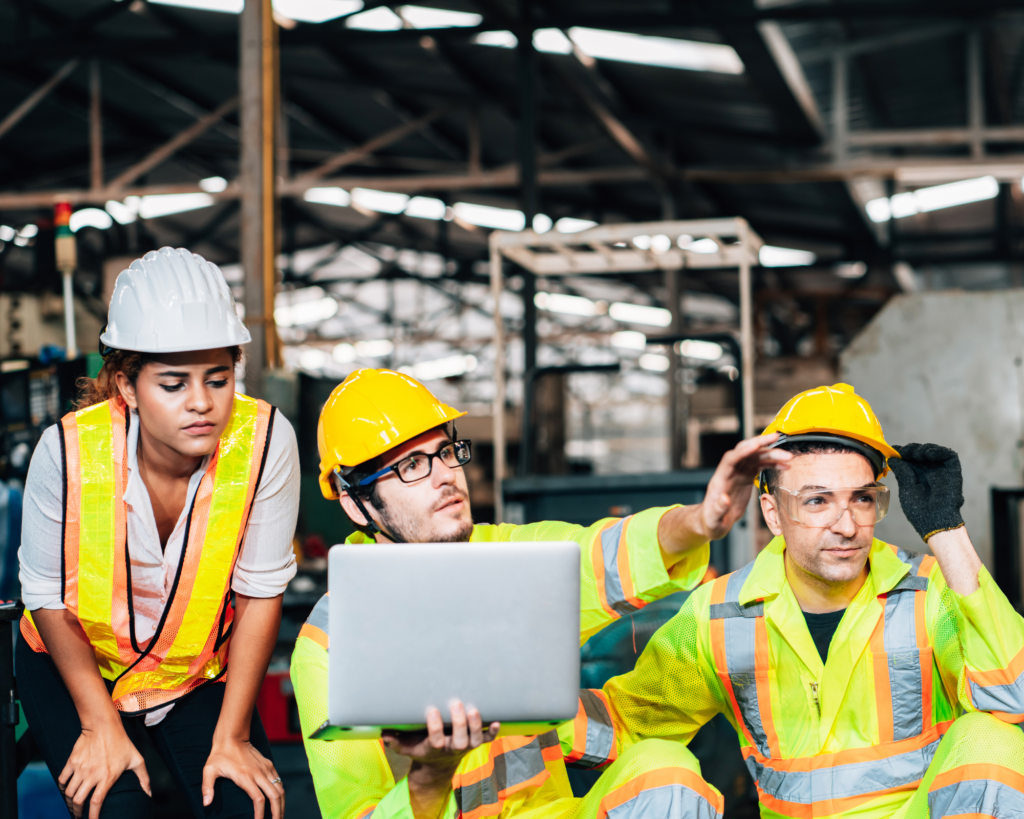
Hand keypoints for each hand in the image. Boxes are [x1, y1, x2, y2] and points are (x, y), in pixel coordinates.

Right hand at [58, 721, 150, 818]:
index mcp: (108, 777)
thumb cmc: (122, 742)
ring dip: (70, 803)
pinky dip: (62, 788)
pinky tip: (67, 790)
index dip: (92, 817)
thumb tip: (149, 794)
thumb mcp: (136, 759)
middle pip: (78, 802)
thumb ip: (144, 778)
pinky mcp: (72, 762)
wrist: (103, 725)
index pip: (96, 803)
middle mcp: (92, 775)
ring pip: (69, 793)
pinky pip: (62, 780)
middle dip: (77, 813)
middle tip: (78, 816)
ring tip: (73, 806)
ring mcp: (80, 768)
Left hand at [202, 738, 284, 818]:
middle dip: (277, 812)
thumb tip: (206, 804)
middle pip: (274, 796)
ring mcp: (265, 768)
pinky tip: (278, 801)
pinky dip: (280, 793)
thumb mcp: (209, 770)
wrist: (232, 736)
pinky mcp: (268, 764)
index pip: (259, 800)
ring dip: (281, 804)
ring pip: (279, 789)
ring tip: (279, 816)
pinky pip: (278, 781)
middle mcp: (259, 773)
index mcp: (245, 777)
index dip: (260, 814)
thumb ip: (207, 787)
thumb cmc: (219, 755)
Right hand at [383, 702, 498, 818]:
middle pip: (460, 740)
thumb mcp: (406, 747)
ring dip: (476, 725)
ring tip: (474, 709)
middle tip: (456, 704)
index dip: (435, 727)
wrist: (439, 764)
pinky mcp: (476, 741)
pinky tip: (497, 721)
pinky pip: (487, 739)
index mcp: (435, 748)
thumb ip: (395, 741)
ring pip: (475, 739)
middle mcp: (453, 747)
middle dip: (460, 723)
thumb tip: (384, 733)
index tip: (432, 710)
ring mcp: (467, 745)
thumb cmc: (421, 749)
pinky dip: (493, 731)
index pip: (436, 740)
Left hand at [700, 433, 792, 540]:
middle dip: (760, 443)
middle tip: (776, 437)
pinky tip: (784, 466)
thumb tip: (724, 499)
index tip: (755, 445)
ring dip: (771, 455)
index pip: (730, 459)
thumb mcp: (713, 518)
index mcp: (720, 479)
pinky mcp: (746, 478)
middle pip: (745, 452)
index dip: (742, 451)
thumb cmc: (711, 521)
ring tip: (788, 457)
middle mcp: (729, 472)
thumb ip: (718, 508)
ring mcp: (738, 473)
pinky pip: (760, 466)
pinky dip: (772, 464)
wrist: (714, 522)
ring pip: (755, 458)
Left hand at [890, 443, 964, 541]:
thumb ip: (902, 472)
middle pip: (919, 453)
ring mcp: (940, 470)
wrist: (935, 520)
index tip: (893, 449)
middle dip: (910, 449)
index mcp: (915, 476)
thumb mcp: (907, 488)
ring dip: (922, 449)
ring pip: (932, 451)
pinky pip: (948, 455)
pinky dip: (938, 450)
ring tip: (915, 454)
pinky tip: (928, 453)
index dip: (901, 452)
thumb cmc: (919, 509)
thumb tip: (892, 458)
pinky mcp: (953, 470)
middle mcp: (927, 472)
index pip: (908, 459)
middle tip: (903, 451)